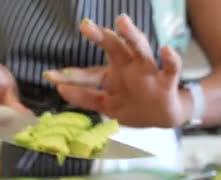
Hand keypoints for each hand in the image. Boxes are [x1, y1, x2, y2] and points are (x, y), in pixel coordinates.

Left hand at [43, 15, 186, 127]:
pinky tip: (165, 49)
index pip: (89, 73)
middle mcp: (128, 68)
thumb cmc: (135, 105)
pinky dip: (170, 58)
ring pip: (140, 49)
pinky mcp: (167, 81)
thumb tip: (60, 90)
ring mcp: (148, 72)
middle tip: (85, 26)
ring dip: (131, 36)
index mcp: (113, 74)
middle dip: (100, 37)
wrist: (166, 116)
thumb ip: (86, 98)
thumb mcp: (108, 104)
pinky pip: (171, 68)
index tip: (49, 76)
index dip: (70, 76)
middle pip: (113, 49)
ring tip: (122, 22)